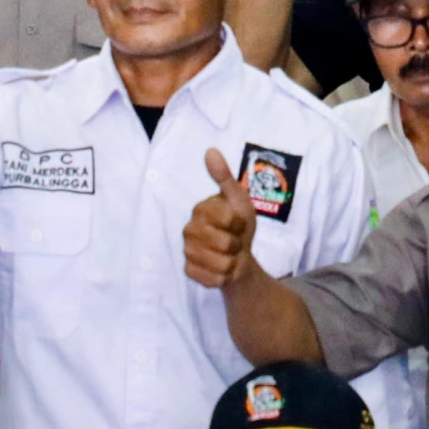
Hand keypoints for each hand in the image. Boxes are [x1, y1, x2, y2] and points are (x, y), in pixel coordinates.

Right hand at [183, 148, 262, 288]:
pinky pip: (212, 278)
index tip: (239, 223)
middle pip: (223, 243)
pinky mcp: (189, 271)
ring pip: (219, 263)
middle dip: (237, 245)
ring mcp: (187, 251)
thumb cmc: (239, 227)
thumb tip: (211, 150)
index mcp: (200, 209)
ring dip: (232, 262)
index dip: (240, 223)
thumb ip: (224, 177)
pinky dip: (224, 277)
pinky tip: (222, 270)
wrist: (238, 257)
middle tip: (235, 241)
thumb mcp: (239, 200)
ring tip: (229, 256)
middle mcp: (189, 229)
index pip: (227, 218)